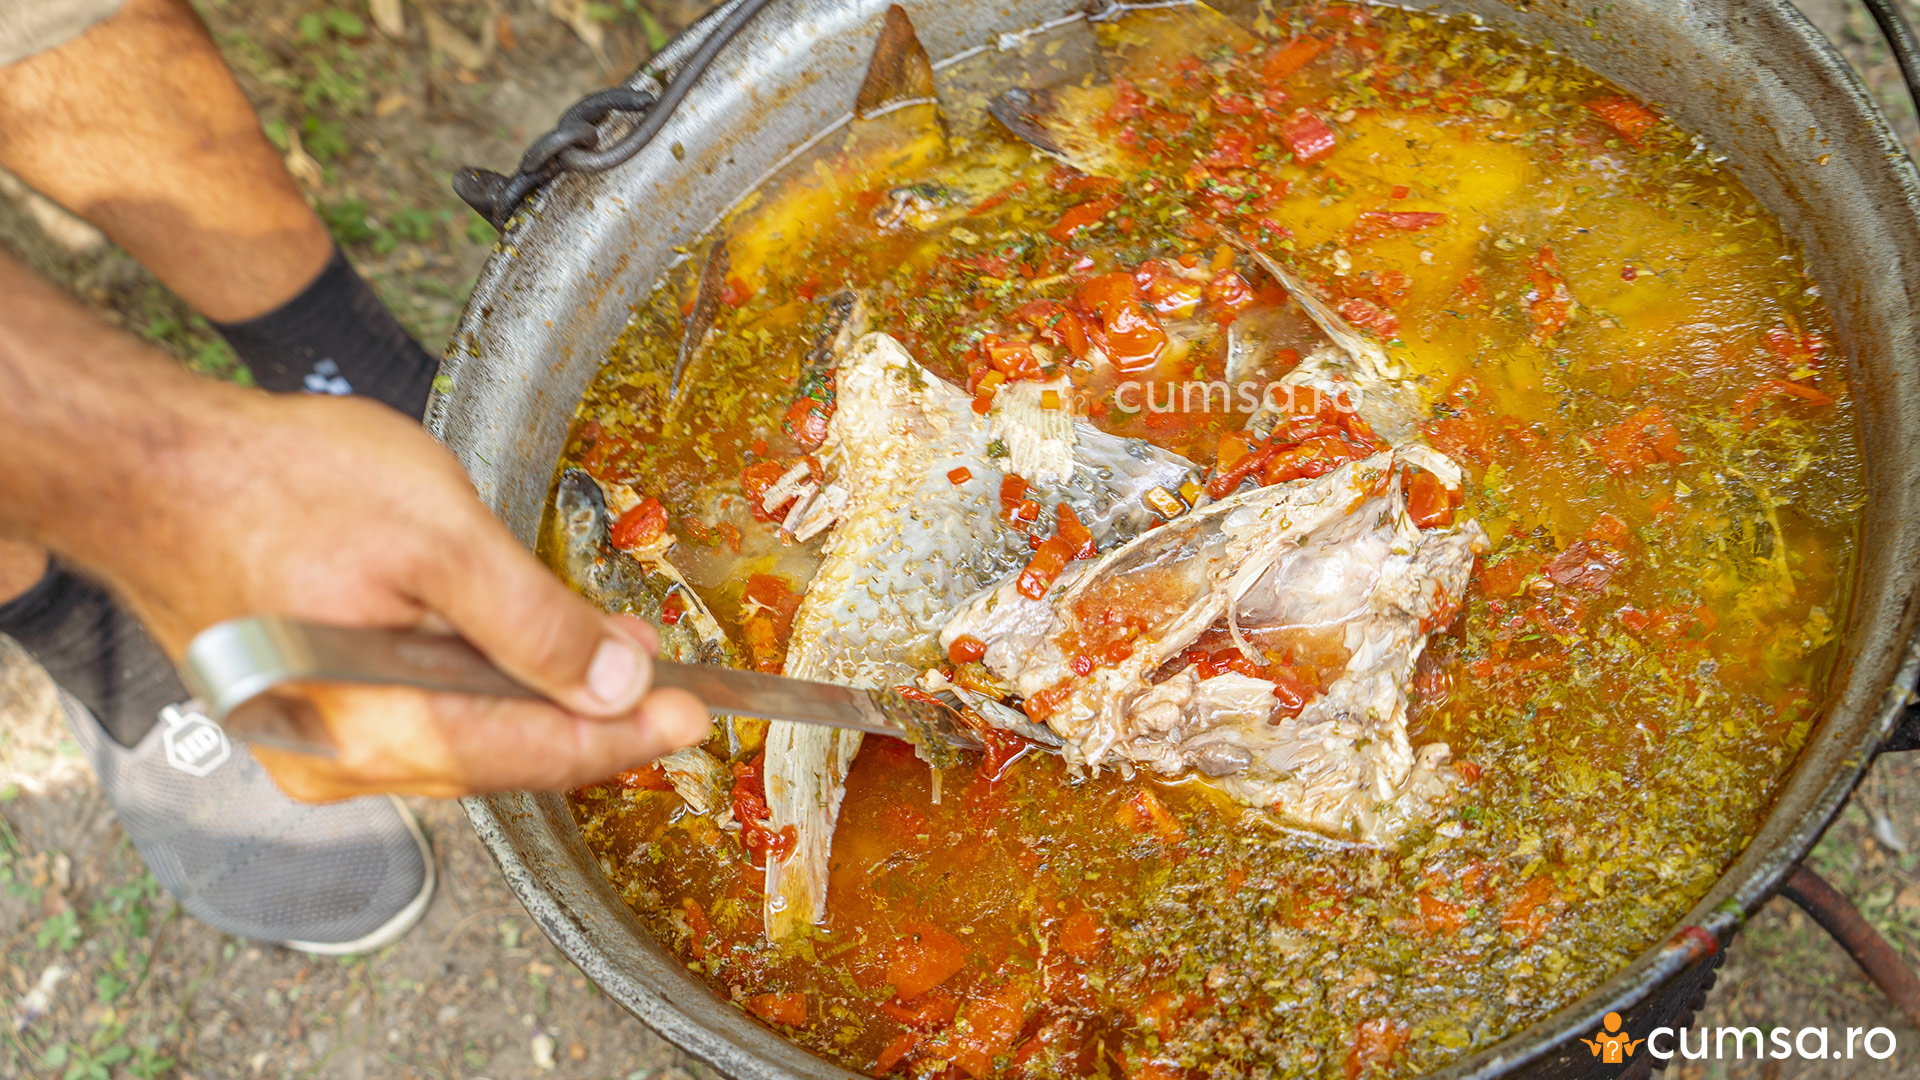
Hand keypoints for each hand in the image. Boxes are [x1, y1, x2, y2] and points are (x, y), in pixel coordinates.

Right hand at [86, 389, 709, 799]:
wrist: (154, 467)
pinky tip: (521, 657)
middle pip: (503, 762)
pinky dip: (485, 694)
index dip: (625, 737)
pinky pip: (423, 723)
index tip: (695, 714)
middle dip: (593, 722)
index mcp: (370, 731)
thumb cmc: (279, 484)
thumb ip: (531, 620)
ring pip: (466, 747)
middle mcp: (339, 764)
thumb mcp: (435, 535)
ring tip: (613, 661)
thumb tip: (615, 683)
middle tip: (669, 684)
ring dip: (543, 706)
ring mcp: (317, 746)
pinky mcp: (310, 715)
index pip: (532, 756)